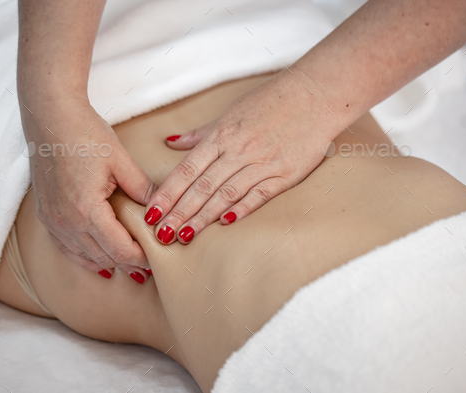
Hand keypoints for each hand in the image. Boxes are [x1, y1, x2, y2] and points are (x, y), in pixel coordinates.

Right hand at [21, 97, 155, 279]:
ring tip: (131, 269)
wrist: (49, 117)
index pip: (120, 250)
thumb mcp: (121, 162)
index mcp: (87, 211)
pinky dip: (85, 257)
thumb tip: (162, 210)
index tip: (158, 259)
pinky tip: (99, 262)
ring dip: (108, 264)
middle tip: (150, 267)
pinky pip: (67, 248)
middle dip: (129, 264)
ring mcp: (52, 221)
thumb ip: (143, 190)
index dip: (142, 258)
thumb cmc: (85, 134)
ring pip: (85, 257)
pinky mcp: (45, 215)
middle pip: (104, 258)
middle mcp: (65, 222)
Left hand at [143, 70, 335, 244]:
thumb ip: (200, 134)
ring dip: (203, 216)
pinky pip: (259, 194)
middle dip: (178, 212)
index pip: (186, 170)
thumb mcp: (230, 113)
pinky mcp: (285, 173)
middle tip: (161, 235)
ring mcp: (262, 162)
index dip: (167, 193)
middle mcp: (238, 150)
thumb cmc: (270, 102)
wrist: (315, 96)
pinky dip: (242, 208)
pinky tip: (225, 223)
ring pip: (225, 194)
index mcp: (221, 135)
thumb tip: (171, 142)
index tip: (150, 213)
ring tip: (184, 236)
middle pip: (201, 186)